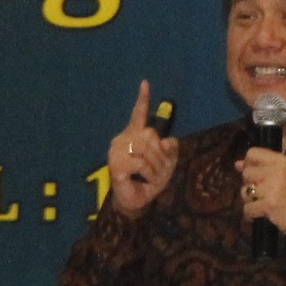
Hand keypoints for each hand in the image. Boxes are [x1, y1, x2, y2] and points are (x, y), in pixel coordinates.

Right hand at [105, 81, 177, 216]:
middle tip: (159, 171)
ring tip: (152, 178)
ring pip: (147, 147)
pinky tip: (145, 181)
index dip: (143, 99)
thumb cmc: (148, 182)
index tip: (146, 82)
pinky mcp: (116, 163)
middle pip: (150, 134)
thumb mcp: (166, 164)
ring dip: (156, 166)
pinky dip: (149, 173)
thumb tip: (168, 140)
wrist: (136, 202)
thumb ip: (169, 150)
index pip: (138, 114)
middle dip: (161, 155)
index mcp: (134, 136)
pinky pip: (141, 162)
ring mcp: (116, 151)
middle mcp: (123, 139)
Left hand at [236, 145, 285, 246]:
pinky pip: (247, 208)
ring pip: (245, 191)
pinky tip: (261, 214)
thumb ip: (262, 168)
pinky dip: (251, 214)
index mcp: (282, 161)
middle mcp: (277, 170)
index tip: (253, 175)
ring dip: (250, 200)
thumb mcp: (285, 176)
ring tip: (263, 204)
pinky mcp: (269, 204)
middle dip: (250, 184)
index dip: (248, 164)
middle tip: (263, 193)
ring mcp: (273, 188)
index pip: (253, 153)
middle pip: (247, 172)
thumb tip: (237, 164)